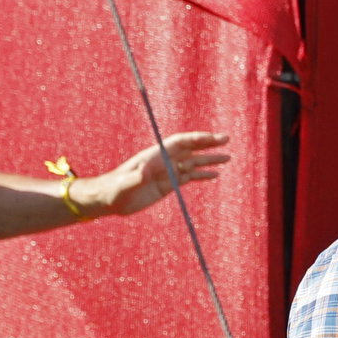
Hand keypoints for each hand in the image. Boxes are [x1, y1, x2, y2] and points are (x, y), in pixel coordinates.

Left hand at [85, 132, 229, 216]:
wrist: (110, 199)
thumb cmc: (114, 190)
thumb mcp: (124, 184)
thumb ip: (135, 178)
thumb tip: (144, 172)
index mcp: (156, 156)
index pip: (180, 143)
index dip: (197, 139)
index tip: (213, 138)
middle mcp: (164, 161)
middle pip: (190, 149)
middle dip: (209, 145)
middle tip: (227, 141)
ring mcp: (167, 173)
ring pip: (193, 163)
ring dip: (210, 160)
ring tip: (227, 158)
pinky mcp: (168, 185)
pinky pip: (189, 178)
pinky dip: (202, 175)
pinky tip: (214, 175)